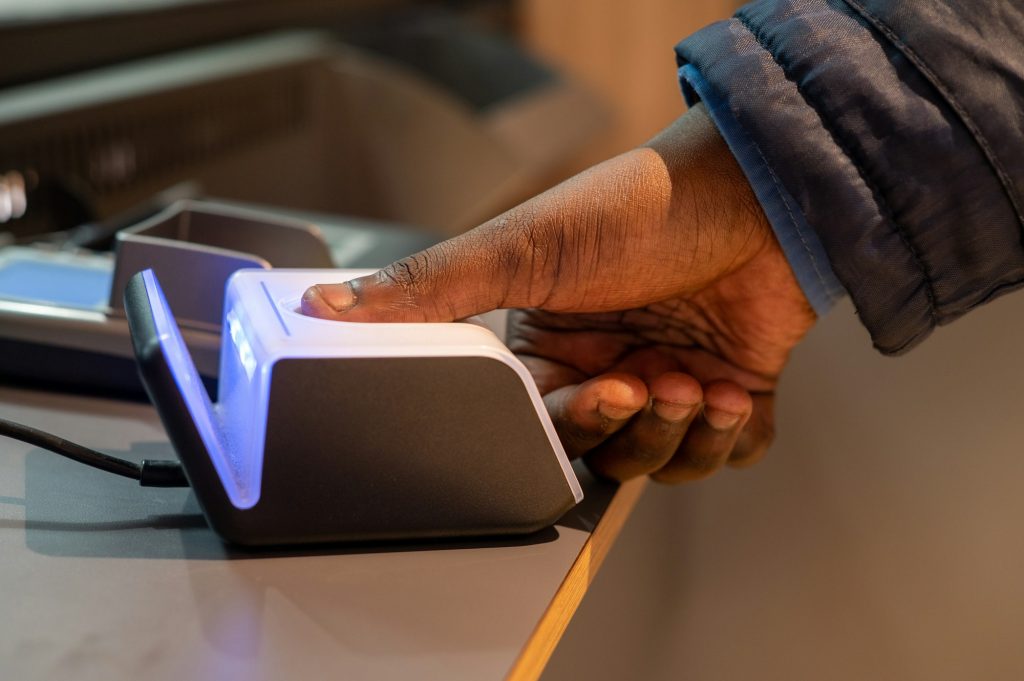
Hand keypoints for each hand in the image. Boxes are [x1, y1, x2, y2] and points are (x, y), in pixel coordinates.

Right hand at [301, 104, 815, 482]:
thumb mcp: (524, 248)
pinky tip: (733, 391)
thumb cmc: (644, 207)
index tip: (601, 388)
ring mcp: (672, 379)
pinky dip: (731, 436)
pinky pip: (725, 452)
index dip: (571, 421)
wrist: (760, 188)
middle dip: (633, 427)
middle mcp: (607, 363)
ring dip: (684, 436)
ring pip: (661, 463)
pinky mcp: (732, 389)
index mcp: (551, 342)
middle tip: (656, 379)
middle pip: (601, 451)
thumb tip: (321, 309)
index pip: (537, 420)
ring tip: (702, 383)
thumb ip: (430, 289)